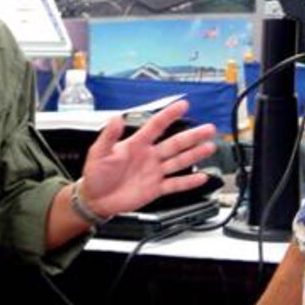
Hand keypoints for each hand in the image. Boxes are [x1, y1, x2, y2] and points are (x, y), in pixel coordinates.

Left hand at [79, 100, 216, 217]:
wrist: (95, 199)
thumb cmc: (95, 174)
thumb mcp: (98, 152)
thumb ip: (108, 136)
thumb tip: (115, 119)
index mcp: (136, 144)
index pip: (156, 126)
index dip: (169, 115)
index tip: (183, 106)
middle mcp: (149, 156)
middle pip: (174, 143)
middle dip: (192, 135)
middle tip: (208, 128)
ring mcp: (154, 172)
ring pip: (178, 161)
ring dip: (194, 154)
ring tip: (209, 147)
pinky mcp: (155, 188)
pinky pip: (175, 184)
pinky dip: (188, 182)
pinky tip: (201, 177)